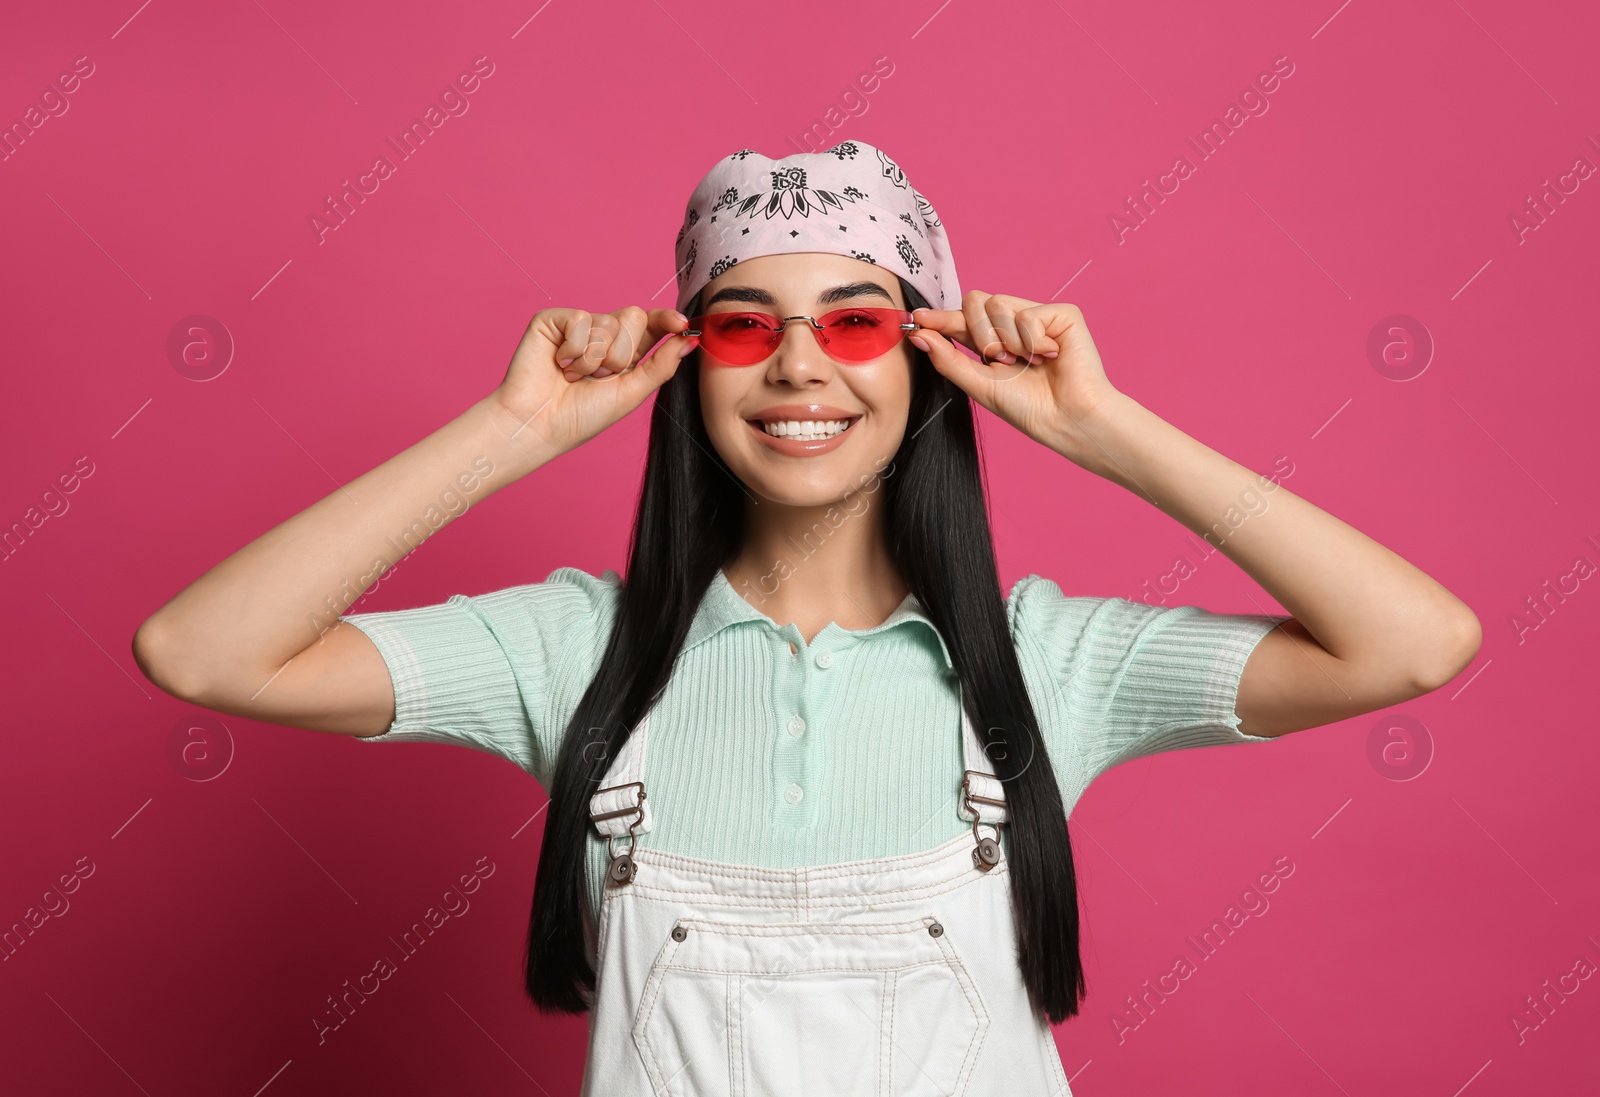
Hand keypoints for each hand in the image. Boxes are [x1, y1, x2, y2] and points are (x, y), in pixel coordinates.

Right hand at [490, 305, 697, 455]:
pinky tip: (560, 365)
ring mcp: (578, 327)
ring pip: (608, 321)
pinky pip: (581, 319)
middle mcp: (603, 336)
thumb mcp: (631, 393)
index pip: (651, 325)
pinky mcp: (554, 321)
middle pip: (633, 316)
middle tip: (600, 377)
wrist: (540, 423)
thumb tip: (690, 339)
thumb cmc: (582, 416)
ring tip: (575, 377)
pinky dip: (574, 349)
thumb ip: (661, 365)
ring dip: (595, 359)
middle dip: (622, 353)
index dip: (666, 319)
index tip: (680, 323)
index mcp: (625, 353)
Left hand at [910, 291, 1122, 466]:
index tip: (917, 318)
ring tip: (1025, 362)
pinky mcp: (1062, 314)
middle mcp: (1014, 326)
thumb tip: (919, 335)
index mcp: (994, 342)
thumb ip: (948, 359)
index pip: (961, 321)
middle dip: (977, 332)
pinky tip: (1049, 356)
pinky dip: (1032, 340)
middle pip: (975, 301)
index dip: (940, 318)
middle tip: (996, 359)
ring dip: (1005, 340)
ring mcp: (1037, 317)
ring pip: (998, 303)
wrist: (1066, 419)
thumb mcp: (979, 385)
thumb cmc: (1028, 408)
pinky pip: (1027, 314)